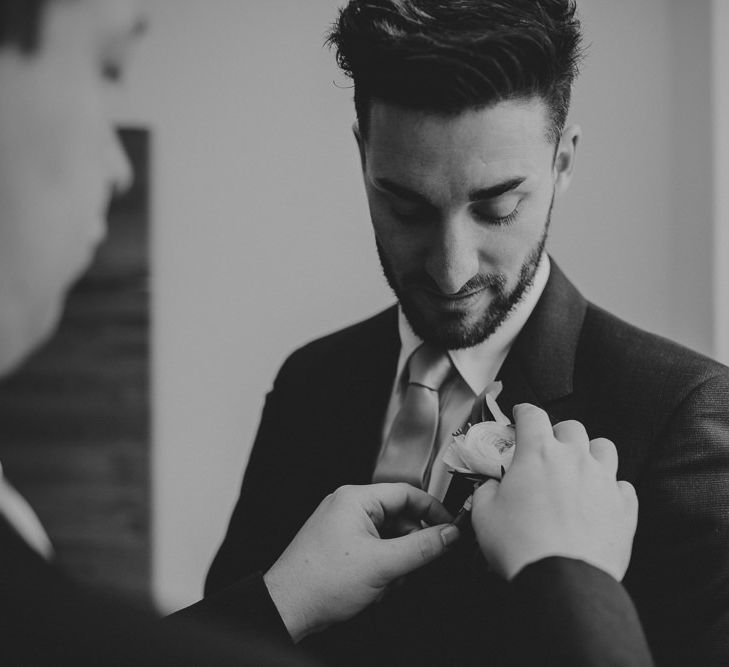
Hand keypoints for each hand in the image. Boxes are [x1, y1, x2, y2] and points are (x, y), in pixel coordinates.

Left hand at [263, 483, 458, 642]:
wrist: (288, 608)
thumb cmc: (320, 582)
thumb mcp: (383, 565)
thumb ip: (422, 547)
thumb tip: (448, 534)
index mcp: (355, 499)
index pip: (406, 492)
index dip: (432, 510)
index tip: (450, 527)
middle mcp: (347, 507)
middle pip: (398, 517)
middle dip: (409, 545)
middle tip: (417, 565)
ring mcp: (343, 527)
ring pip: (388, 536)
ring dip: (396, 561)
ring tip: (387, 583)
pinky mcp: (340, 546)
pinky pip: (374, 549)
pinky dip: (382, 567)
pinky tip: (376, 588)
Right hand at [471, 404, 637, 581]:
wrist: (562, 580)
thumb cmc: (519, 545)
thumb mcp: (483, 514)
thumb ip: (486, 490)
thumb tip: (491, 485)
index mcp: (538, 454)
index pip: (533, 415)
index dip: (525, 411)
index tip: (522, 415)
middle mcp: (574, 459)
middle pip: (572, 427)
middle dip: (558, 433)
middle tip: (548, 449)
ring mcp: (603, 481)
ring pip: (605, 448)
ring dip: (590, 453)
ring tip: (579, 468)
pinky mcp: (624, 508)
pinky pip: (623, 486)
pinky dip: (611, 489)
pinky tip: (599, 500)